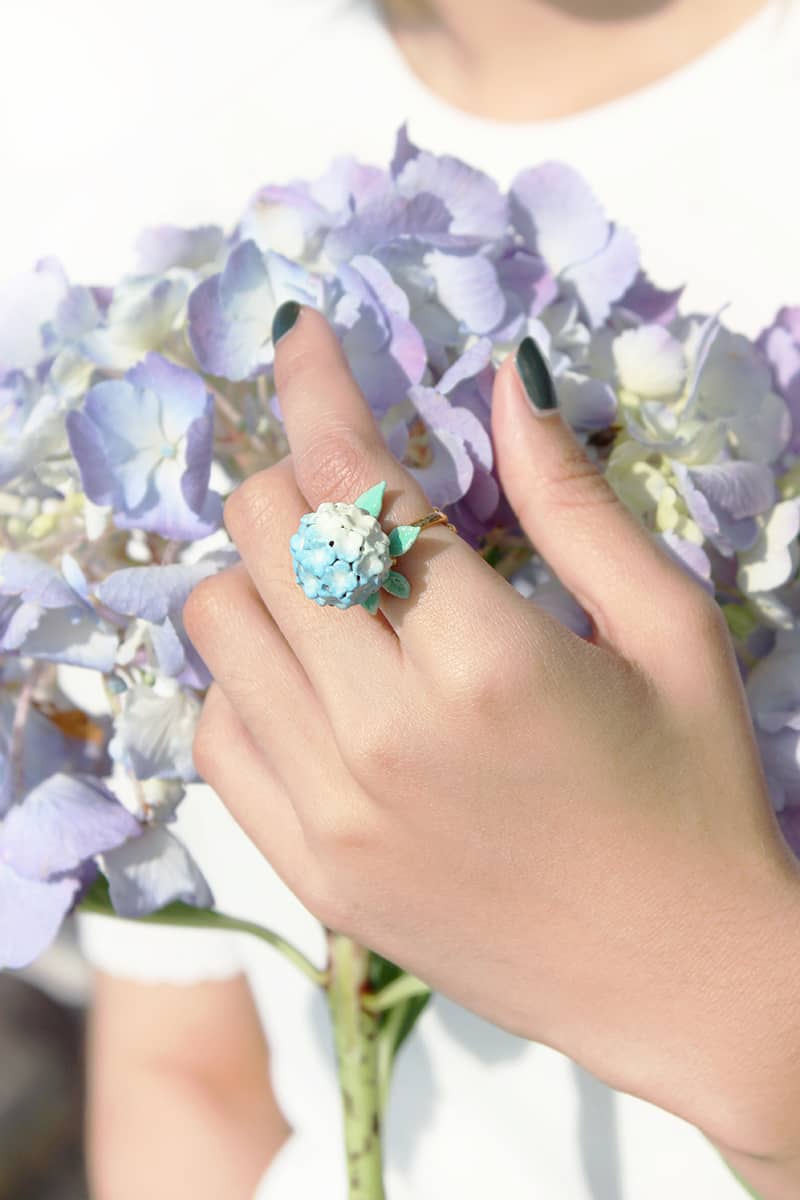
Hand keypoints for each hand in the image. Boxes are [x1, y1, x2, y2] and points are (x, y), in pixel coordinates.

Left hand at [184, 305, 799, 1160]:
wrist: (682, 981)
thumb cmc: (696, 796)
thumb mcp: (666, 631)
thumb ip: (572, 499)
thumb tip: (509, 379)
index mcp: (488, 661)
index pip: (351, 480)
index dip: (317, 386)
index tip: (302, 337)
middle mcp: (385, 736)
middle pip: (261, 533)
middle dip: (299, 481)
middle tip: (356, 494)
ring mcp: (333, 815)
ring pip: (217, 624)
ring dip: (268, 575)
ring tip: (344, 593)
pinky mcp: (311, 873)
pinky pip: (215, 735)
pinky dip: (249, 681)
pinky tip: (322, 684)